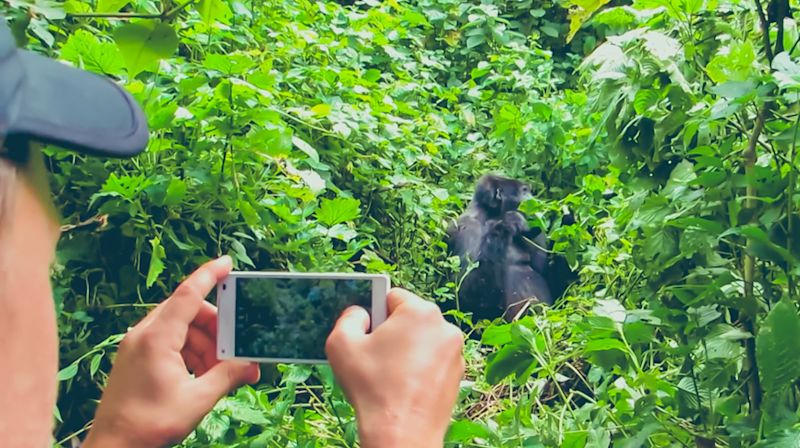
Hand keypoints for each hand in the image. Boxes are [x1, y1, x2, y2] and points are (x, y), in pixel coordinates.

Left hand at [83, 256, 259, 447]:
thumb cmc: (148, 424)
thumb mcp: (197, 400)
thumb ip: (227, 376)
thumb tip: (252, 366)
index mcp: (156, 338)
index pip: (187, 295)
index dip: (209, 275)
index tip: (227, 263)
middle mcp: (144, 335)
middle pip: (189, 314)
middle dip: (216, 329)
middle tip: (236, 350)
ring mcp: (138, 346)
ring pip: (182, 330)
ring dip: (205, 346)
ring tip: (220, 372)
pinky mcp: (137, 359)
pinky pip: (171, 344)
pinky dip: (191, 354)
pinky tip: (202, 376)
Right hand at [325, 288, 464, 447]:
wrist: (403, 434)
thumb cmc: (373, 388)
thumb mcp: (341, 345)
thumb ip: (348, 318)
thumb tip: (360, 314)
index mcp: (420, 312)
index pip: (391, 296)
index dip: (374, 313)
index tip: (367, 333)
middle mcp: (444, 327)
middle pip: (409, 319)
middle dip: (391, 333)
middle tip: (375, 357)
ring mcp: (455, 352)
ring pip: (422, 341)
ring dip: (406, 351)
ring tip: (389, 375)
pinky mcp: (457, 375)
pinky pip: (433, 361)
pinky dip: (420, 368)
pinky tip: (404, 387)